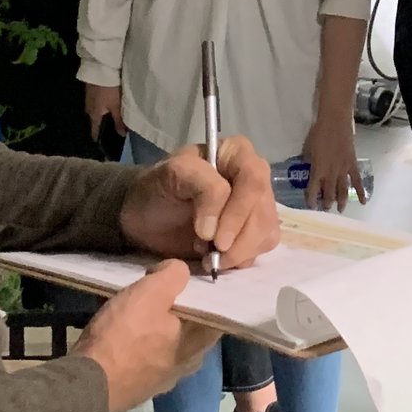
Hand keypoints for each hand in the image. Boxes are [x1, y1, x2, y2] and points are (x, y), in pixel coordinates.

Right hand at [74, 262, 216, 411]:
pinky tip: (123, 329)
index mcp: (200, 343)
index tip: (188, 273)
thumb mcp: (151, 293)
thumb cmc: (124, 337)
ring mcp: (165, 377)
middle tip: (158, 285)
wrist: (89, 385)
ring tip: (137, 304)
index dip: (203, 289)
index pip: (215, 310)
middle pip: (190, 323)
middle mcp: (189, 363)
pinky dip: (140, 339)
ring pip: (167, 338)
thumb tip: (180, 272)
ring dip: (156, 322)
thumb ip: (174, 275)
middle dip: (176, 304)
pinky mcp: (141, 384)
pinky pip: (147, 352)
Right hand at [83, 83, 125, 142]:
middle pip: (94, 122)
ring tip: (111, 118)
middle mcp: (88, 109)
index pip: (94, 132)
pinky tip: (107, 105)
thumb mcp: (116, 106)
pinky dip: (100, 106)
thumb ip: (119, 121)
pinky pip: (94, 103)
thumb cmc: (109, 89)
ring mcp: (87, 99)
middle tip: (111, 131)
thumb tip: (122, 135)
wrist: (100, 68)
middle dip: (101, 126)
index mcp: (94, 115)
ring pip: (94, 112)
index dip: (99, 139)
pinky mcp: (89, 91)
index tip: (105, 145)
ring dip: (101, 115)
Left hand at [120, 134, 279, 269]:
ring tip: (207, 253)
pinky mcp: (255, 231)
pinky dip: (240, 259)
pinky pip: (261, 248)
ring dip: (238, 252)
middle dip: (237, 239)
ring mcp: (257, 205)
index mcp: (237, 153)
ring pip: (265, 233)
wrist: (146, 215)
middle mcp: (254, 176)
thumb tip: (215, 230)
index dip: (237, 211)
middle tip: (209, 254)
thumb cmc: (158, 188)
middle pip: (263, 212)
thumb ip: (203, 187)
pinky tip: (217, 257)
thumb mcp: (173, 174)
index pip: (253, 180)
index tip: (213, 237)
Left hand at [304, 116, 363, 210]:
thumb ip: (308, 161)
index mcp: (317, 169)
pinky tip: (363, 202)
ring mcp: (343, 170)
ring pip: (342, 190)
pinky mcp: (353, 165)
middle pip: (328, 193)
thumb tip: (308, 167)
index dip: (312, 200)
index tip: (311, 206)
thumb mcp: (308, 148)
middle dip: (326, 203)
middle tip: (325, 209)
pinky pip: (357, 181)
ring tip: (340, 210)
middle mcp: (330, 173)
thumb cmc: (318, 132)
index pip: (313, 189)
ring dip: (341, 201)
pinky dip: (360, 192)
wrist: (335, 122)